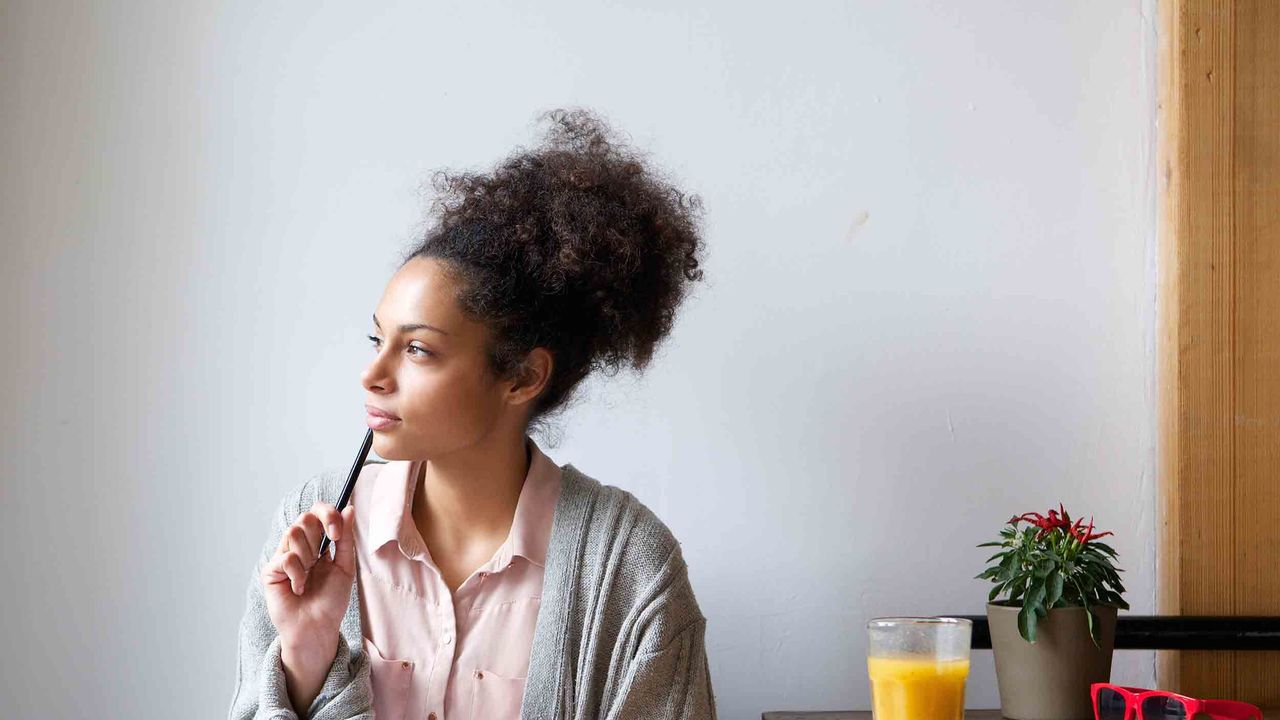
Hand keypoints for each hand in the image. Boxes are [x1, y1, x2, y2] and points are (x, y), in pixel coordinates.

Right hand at [261, 502, 357, 662]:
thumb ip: (345, 539)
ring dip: (308, 555)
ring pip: (292, 532)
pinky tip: (299, 588)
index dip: (327, 514)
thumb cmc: (331, 600)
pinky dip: (298, 573)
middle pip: (304, 518)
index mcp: (318, 543)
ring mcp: (283, 557)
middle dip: (318, 536)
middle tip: (322, 558)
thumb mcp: (345, 566)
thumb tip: (349, 508)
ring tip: (310, 575)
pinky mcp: (271, 571)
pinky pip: (286, 557)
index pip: (317, 512)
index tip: (336, 533)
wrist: (318, 628)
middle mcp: (299, 546)